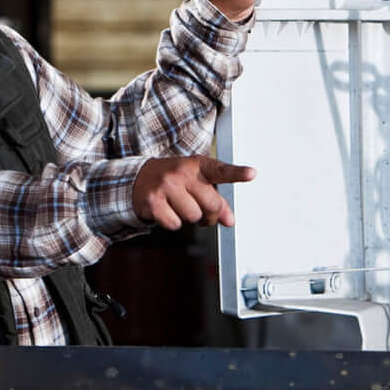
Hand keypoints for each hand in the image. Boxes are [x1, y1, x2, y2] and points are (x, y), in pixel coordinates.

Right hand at [132, 156, 255, 230]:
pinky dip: (172, 223)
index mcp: (197, 165)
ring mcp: (166, 186)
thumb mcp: (196, 182)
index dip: (238, 173)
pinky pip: (174, 224)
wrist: (137, 178)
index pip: (221, 170)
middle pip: (211, 205)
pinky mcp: (153, 201)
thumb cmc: (174, 180)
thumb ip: (216, 200)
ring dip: (189, 218)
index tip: (252, 173)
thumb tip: (229, 221)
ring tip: (180, 207)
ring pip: (193, 217)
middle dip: (210, 215)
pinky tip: (166, 211)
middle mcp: (182, 172)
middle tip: (203, 213)